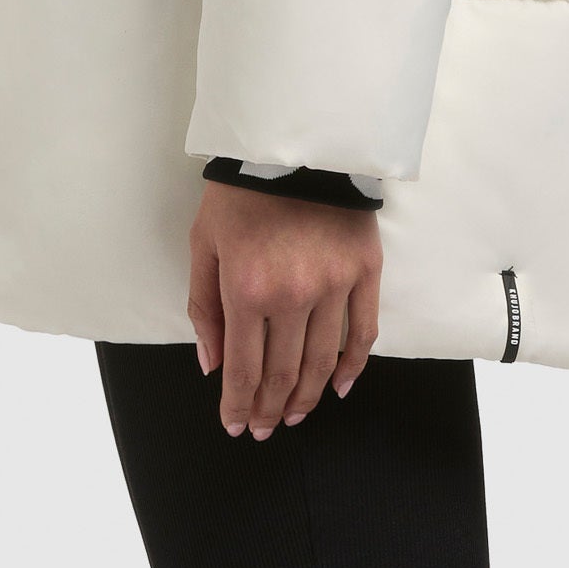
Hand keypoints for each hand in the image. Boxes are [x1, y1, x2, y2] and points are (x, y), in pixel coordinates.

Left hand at [187, 179, 380, 438]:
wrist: (293, 138)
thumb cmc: (240, 191)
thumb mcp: (204, 243)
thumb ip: (204, 307)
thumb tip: (212, 366)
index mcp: (246, 290)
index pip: (243, 369)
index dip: (238, 406)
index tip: (237, 426)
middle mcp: (292, 295)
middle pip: (282, 373)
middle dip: (269, 409)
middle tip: (265, 429)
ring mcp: (333, 284)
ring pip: (322, 362)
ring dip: (307, 397)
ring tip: (295, 415)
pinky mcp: (364, 269)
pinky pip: (363, 331)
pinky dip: (353, 366)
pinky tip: (341, 388)